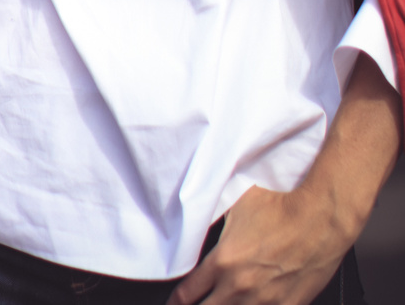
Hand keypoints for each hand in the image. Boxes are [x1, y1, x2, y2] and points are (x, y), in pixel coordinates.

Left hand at [167, 52, 401, 303]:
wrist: (322, 216)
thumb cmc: (283, 204)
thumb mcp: (237, 204)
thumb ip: (215, 220)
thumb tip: (199, 217)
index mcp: (225, 261)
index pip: (191, 291)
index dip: (179, 299)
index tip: (175, 301)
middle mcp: (242, 286)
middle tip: (192, 304)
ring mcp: (267, 300)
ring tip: (218, 303)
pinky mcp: (289, 304)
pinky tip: (250, 303)